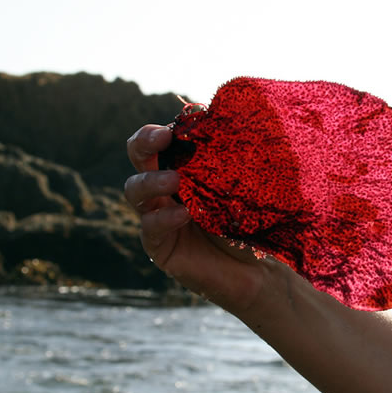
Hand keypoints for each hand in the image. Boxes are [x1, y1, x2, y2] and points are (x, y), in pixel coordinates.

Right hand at [124, 124, 285, 313]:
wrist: (256, 270)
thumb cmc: (249, 223)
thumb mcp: (242, 187)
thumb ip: (230, 161)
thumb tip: (231, 123)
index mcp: (182, 167)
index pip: (162, 140)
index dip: (162, 130)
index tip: (178, 125)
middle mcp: (164, 188)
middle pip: (138, 157)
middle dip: (144, 143)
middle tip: (161, 139)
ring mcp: (157, 215)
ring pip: (134, 190)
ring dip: (151, 180)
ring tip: (174, 179)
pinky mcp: (158, 245)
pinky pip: (150, 226)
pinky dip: (164, 218)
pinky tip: (184, 214)